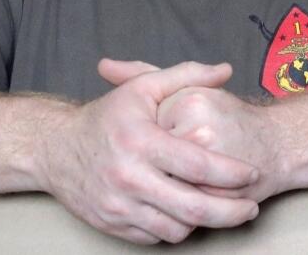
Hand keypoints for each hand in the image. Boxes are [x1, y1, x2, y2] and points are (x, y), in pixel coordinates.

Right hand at [38, 60, 260, 244]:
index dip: (231, 173)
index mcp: (140, 141)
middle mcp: (129, 177)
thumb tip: (225, 70)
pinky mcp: (113, 225)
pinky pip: (156, 237)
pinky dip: (176, 228)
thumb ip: (186, 75)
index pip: (198, 165)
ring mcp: (119, 206)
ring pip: (177, 229)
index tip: (252, 174)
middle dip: (230, 212)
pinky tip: (185, 213)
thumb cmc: (105, 117)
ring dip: (203, 222)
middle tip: (249, 207)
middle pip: (194, 208)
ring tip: (218, 208)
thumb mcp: (142, 88)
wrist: (55, 149)